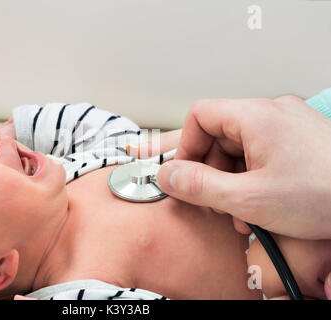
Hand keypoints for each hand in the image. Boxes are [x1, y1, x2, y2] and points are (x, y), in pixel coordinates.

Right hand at [156, 95, 330, 239]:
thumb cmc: (327, 195)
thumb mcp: (249, 198)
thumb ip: (199, 186)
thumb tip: (167, 176)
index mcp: (257, 117)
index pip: (200, 115)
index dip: (185, 146)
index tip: (184, 174)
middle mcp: (273, 114)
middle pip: (218, 134)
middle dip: (210, 170)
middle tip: (211, 198)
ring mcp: (288, 126)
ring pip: (239, 147)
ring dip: (231, 180)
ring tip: (239, 209)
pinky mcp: (298, 141)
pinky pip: (261, 153)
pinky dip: (251, 178)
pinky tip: (257, 203)